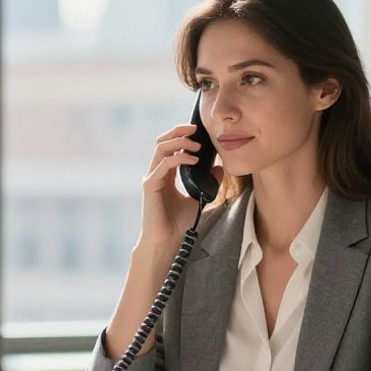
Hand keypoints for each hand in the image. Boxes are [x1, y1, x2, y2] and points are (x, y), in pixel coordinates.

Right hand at [138, 125, 221, 247]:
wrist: (167, 242)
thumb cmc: (178, 224)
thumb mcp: (198, 198)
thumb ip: (207, 182)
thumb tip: (219, 167)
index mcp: (164, 175)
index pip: (169, 147)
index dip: (182, 135)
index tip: (199, 132)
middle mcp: (155, 173)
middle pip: (162, 142)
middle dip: (178, 131)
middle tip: (196, 128)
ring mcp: (151, 179)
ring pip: (161, 148)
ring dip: (179, 142)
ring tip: (197, 145)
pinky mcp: (150, 186)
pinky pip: (164, 165)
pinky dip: (179, 158)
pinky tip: (194, 160)